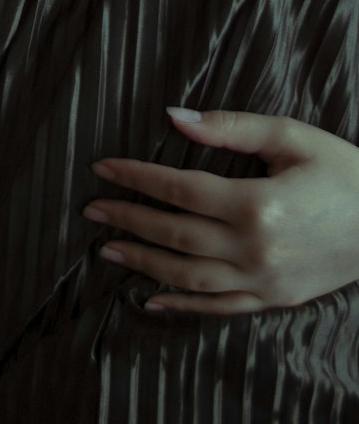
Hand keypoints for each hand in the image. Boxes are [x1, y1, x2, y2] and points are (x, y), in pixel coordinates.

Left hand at [82, 107, 358, 313]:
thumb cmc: (342, 172)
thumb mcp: (290, 136)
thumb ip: (229, 127)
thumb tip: (175, 116)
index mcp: (257, 203)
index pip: (179, 189)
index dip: (136, 177)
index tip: (103, 168)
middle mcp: (255, 248)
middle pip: (175, 234)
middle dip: (128, 219)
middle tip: (91, 208)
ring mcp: (264, 280)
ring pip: (188, 276)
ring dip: (142, 262)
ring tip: (106, 248)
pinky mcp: (273, 299)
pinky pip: (218, 307)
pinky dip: (180, 304)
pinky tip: (149, 298)